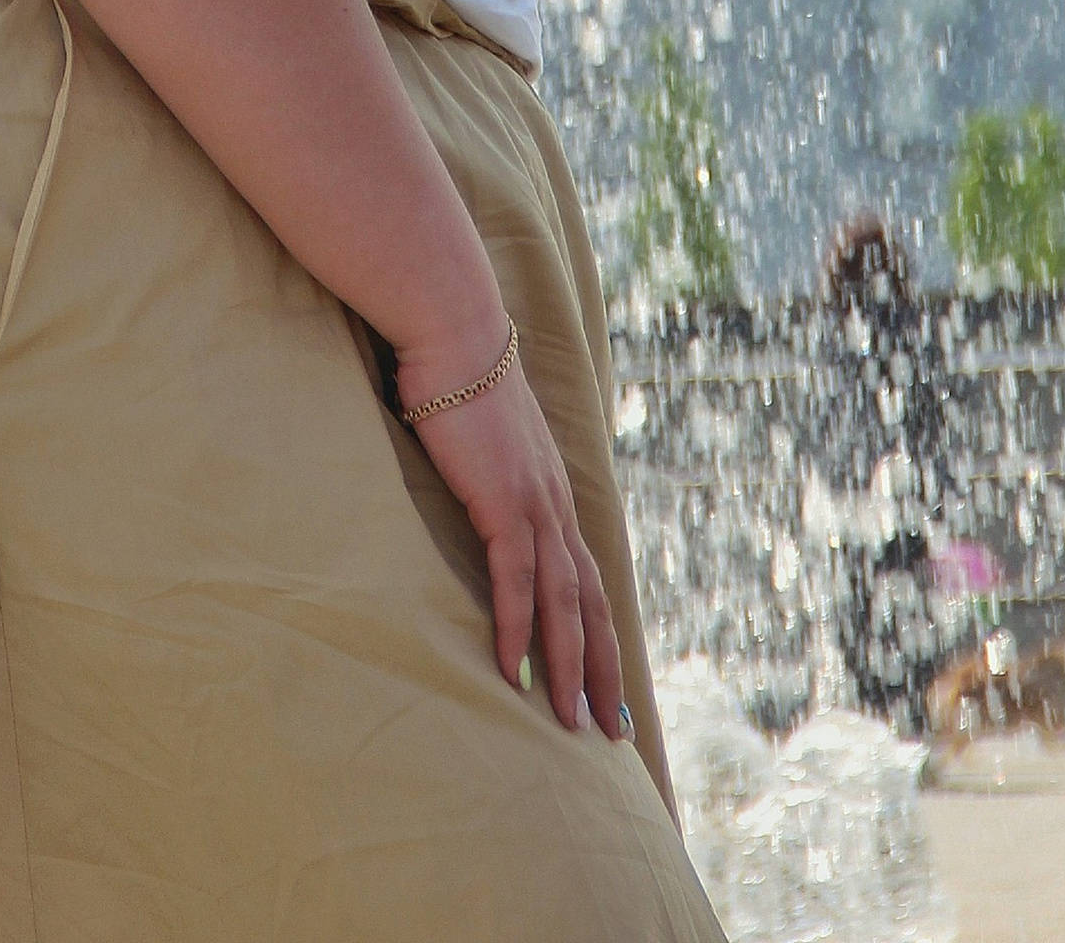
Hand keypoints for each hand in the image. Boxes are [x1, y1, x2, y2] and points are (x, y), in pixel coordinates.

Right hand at [399, 334, 627, 737]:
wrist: (452, 330)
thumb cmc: (457, 375)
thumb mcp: (483, 436)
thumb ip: (491, 468)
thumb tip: (479, 487)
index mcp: (553, 492)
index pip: (587, 579)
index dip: (600, 636)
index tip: (609, 688)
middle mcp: (555, 503)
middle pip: (590, 603)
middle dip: (602, 670)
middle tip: (612, 733)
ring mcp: (534, 503)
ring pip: (563, 603)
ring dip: (569, 666)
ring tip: (572, 722)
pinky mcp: (502, 500)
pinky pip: (515, 579)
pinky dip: (518, 628)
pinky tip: (513, 671)